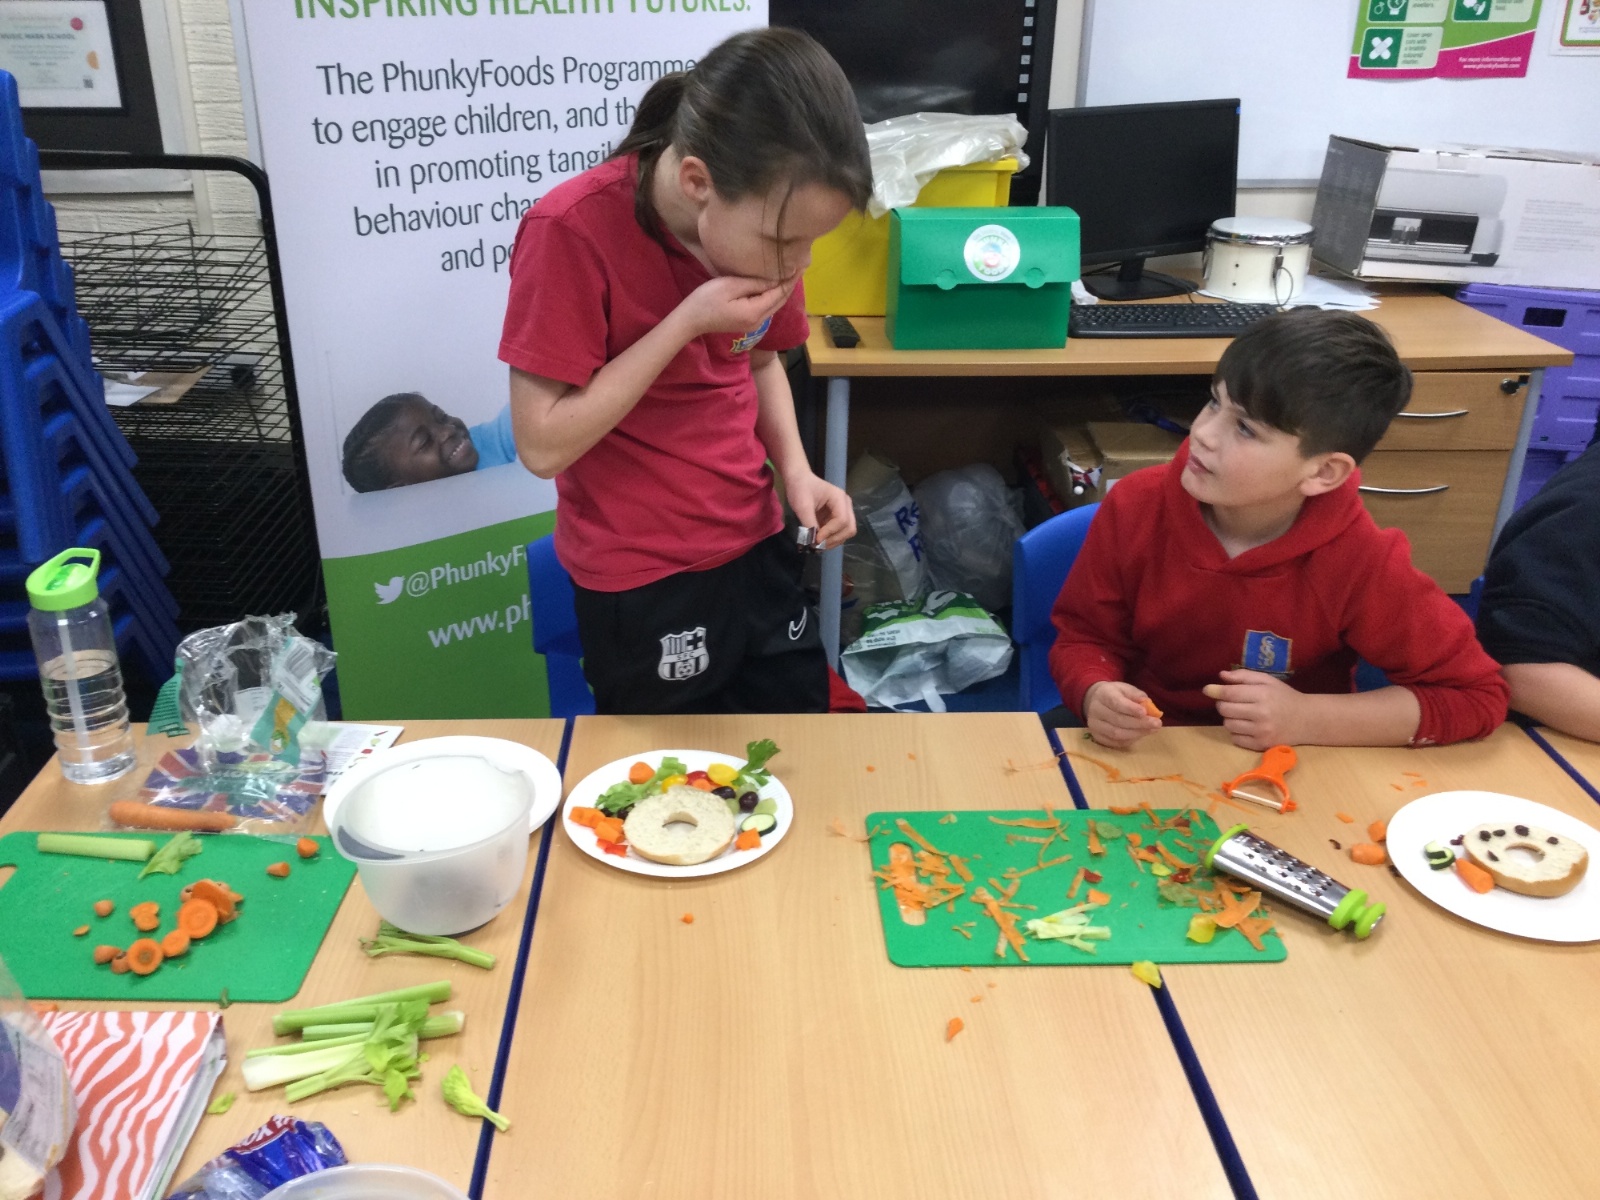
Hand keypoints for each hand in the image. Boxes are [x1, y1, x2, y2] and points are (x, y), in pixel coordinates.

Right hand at [677, 274, 793, 336]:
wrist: (690, 320)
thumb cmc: (706, 300)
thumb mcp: (730, 286)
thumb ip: (755, 283)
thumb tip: (776, 278)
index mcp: (756, 311)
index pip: (780, 292)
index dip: (791, 278)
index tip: (801, 262)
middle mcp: (760, 320)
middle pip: (781, 300)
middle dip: (791, 283)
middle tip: (802, 264)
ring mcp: (754, 323)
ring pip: (775, 304)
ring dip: (784, 289)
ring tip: (792, 272)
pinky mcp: (748, 321)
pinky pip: (767, 306)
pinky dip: (775, 294)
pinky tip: (776, 283)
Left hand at [783, 470, 855, 548]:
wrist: (798, 479)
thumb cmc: (800, 488)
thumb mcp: (802, 505)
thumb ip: (809, 523)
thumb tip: (814, 542)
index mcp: (839, 498)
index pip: (842, 520)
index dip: (830, 532)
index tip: (815, 539)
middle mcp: (846, 505)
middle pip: (849, 528)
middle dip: (834, 539)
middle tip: (818, 546)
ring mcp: (843, 511)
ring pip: (846, 532)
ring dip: (833, 541)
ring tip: (817, 544)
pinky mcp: (837, 517)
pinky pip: (839, 532)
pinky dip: (830, 539)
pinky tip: (818, 540)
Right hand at [1083, 681, 1161, 749]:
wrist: (1096, 701)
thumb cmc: (1116, 694)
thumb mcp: (1126, 689)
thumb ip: (1137, 695)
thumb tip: (1148, 705)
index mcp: (1103, 694)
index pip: (1116, 703)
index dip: (1131, 709)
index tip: (1145, 713)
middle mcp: (1095, 710)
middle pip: (1118, 720)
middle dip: (1139, 723)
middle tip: (1157, 724)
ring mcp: (1094, 725)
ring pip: (1116, 733)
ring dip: (1137, 733)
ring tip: (1152, 730)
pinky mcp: (1096, 737)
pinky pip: (1115, 742)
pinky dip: (1130, 740)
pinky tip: (1140, 734)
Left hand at [1203, 670, 1304, 750]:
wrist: (1308, 720)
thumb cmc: (1285, 697)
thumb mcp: (1268, 681)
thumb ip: (1244, 676)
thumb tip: (1221, 676)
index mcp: (1263, 695)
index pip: (1230, 694)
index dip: (1215, 691)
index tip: (1207, 689)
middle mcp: (1261, 714)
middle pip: (1225, 709)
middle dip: (1224, 704)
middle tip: (1233, 702)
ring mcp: (1261, 732)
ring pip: (1228, 725)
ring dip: (1230, 718)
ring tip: (1243, 714)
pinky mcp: (1261, 745)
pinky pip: (1235, 739)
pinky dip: (1237, 732)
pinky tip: (1248, 727)